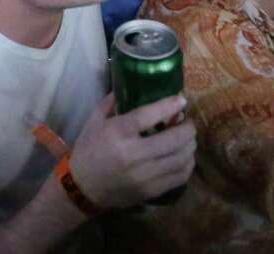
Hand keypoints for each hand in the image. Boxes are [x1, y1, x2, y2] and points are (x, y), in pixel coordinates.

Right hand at [67, 94, 195, 208]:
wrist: (83, 187)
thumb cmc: (88, 149)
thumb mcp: (94, 121)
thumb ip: (111, 102)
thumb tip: (128, 83)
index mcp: (118, 132)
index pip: (149, 115)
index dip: (169, 106)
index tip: (182, 100)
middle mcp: (133, 153)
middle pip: (172, 139)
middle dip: (188, 129)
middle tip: (189, 123)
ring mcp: (143, 175)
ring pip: (180, 159)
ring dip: (190, 146)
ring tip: (189, 140)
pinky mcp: (150, 191)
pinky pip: (178, 177)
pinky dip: (187, 165)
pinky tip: (185, 158)